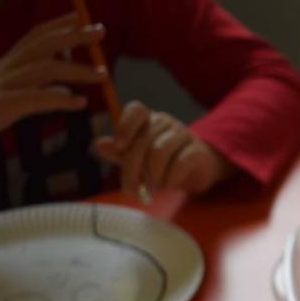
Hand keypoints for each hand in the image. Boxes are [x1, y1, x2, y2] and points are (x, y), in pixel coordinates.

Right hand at [0, 13, 106, 152]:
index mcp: (7, 64)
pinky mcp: (0, 106)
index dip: (59, 25)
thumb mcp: (2, 90)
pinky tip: (79, 103)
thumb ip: (29, 84)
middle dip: (74, 36)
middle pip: (44, 44)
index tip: (82, 17)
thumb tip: (62, 85)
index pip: (36, 36)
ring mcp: (3, 85)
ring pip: (44, 68)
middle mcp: (6, 69)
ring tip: (102, 75)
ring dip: (75, 69)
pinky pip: (34, 99)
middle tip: (101, 31)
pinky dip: (58, 99)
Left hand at [94, 101, 232, 197]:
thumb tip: (100, 145)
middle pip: (144, 141)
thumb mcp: (138, 158)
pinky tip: (169, 186)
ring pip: (160, 152)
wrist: (199, 169)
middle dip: (134, 170)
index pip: (136, 109)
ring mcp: (183, 134)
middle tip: (132, 191)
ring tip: (153, 189)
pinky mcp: (197, 150)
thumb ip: (120, 152)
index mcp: (148, 120)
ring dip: (153, 176)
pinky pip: (180, 163)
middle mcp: (165, 122)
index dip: (125, 126)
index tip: (119, 147)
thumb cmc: (164, 162)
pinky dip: (171, 179)